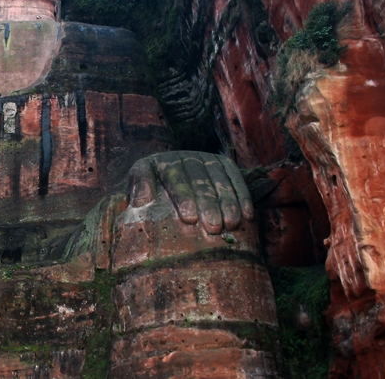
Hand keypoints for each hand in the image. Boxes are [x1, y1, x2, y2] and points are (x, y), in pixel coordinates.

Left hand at [127, 151, 253, 234]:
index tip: (189, 218)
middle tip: (214, 227)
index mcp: (163, 162)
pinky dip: (243, 196)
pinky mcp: (224, 164)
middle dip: (209, 204)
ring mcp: (207, 159)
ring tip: (232, 223)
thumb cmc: (150, 187)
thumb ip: (137, 188)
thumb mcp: (138, 184)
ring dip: (229, 202)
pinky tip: (248, 214)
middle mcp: (186, 157)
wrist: (163, 175)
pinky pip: (236, 179)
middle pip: (200, 181)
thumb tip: (142, 199)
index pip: (175, 177)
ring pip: (220, 180)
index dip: (183, 197)